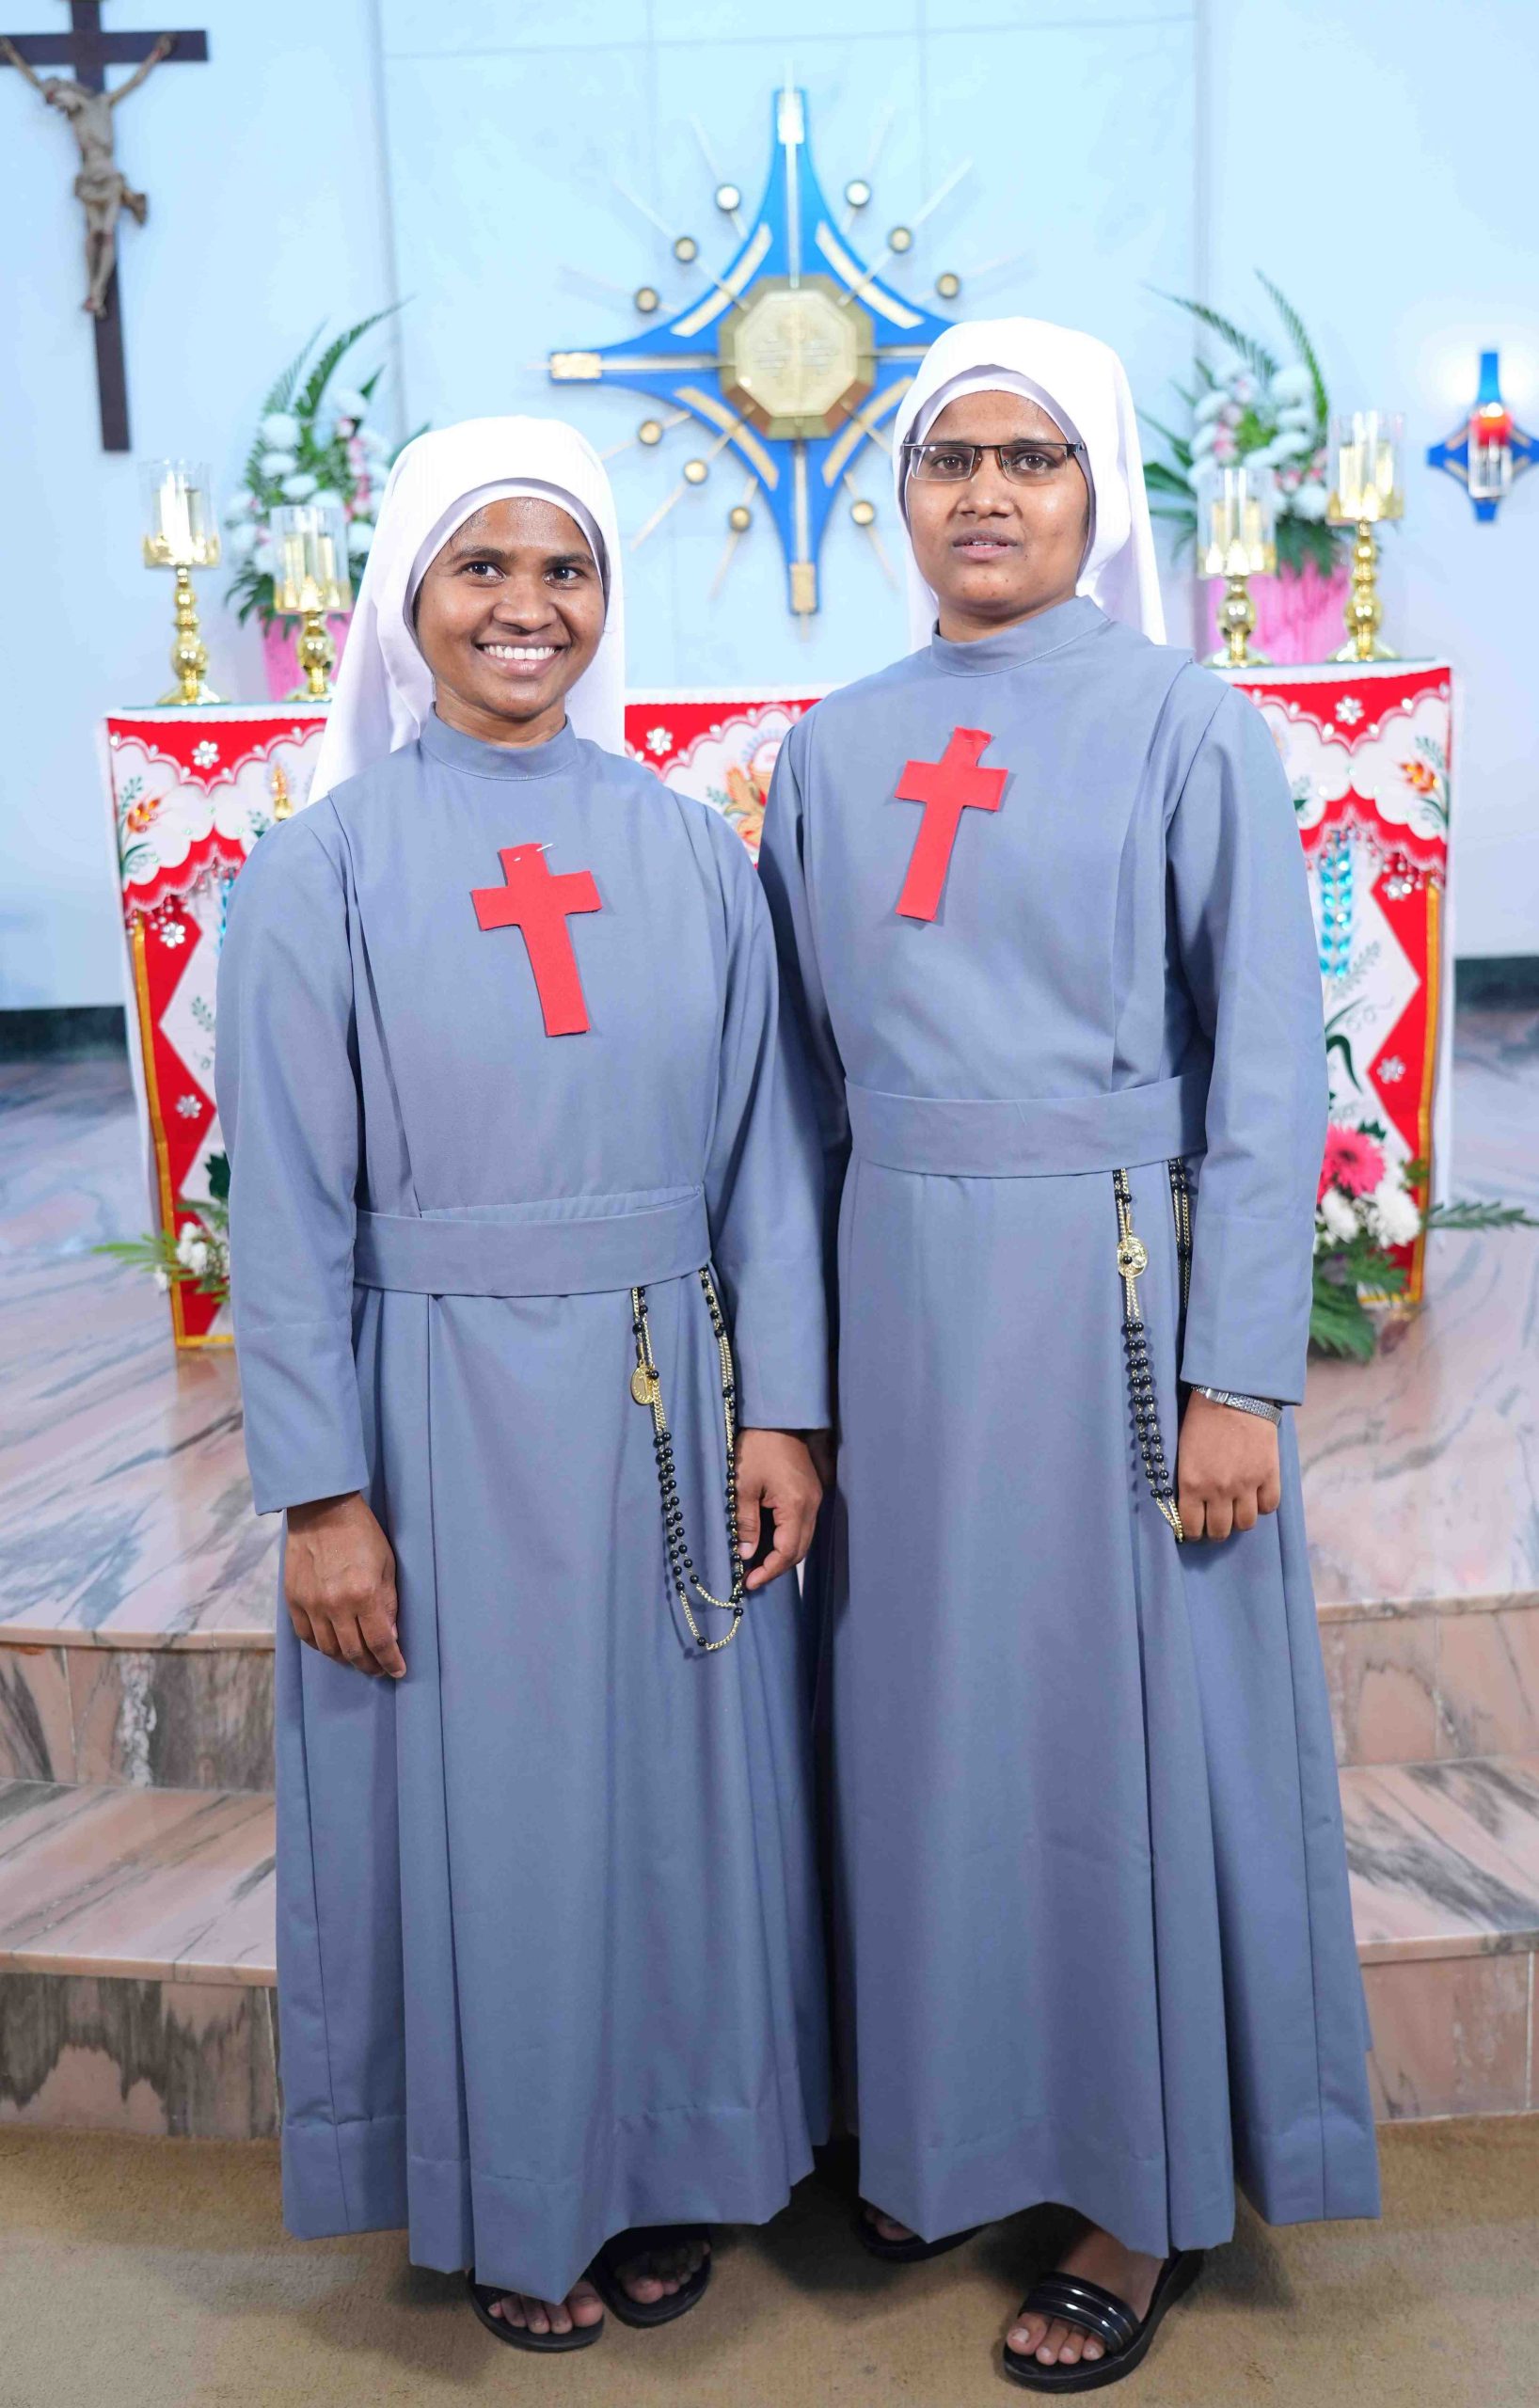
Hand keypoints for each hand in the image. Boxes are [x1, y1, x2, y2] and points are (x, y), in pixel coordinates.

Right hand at [284, 1492, 403, 1675]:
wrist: (321, 1510)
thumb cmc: (361, 1534)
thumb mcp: (387, 1565)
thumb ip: (388, 1604)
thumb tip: (390, 1637)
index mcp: (364, 1594)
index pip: (379, 1642)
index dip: (390, 1661)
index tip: (398, 1670)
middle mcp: (336, 1604)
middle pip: (353, 1651)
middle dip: (370, 1665)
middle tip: (379, 1668)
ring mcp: (311, 1604)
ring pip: (328, 1649)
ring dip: (345, 1658)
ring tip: (357, 1659)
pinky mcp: (293, 1600)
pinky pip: (306, 1636)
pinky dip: (321, 1646)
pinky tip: (332, 1645)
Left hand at [735, 1429, 824, 1591]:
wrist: (775, 1419)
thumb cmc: (756, 1447)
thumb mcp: (742, 1486)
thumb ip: (745, 1523)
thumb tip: (746, 1555)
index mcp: (796, 1505)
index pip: (787, 1552)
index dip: (769, 1571)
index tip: (748, 1582)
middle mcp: (812, 1505)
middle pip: (799, 1550)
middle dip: (776, 1567)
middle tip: (751, 1578)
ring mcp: (814, 1498)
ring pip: (803, 1539)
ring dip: (782, 1554)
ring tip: (757, 1564)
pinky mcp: (810, 1492)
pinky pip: (802, 1525)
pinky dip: (787, 1539)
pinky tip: (768, 1542)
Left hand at [1176, 1391, 1281, 1542]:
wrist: (1234, 1393)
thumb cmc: (1202, 1418)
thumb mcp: (1184, 1452)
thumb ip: (1188, 1481)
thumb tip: (1189, 1505)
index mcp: (1192, 1484)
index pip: (1191, 1527)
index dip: (1192, 1533)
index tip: (1194, 1530)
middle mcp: (1219, 1490)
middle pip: (1220, 1531)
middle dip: (1215, 1531)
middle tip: (1215, 1522)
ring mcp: (1246, 1485)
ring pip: (1246, 1524)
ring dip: (1239, 1521)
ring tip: (1236, 1511)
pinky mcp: (1269, 1475)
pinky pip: (1269, 1507)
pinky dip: (1262, 1506)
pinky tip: (1255, 1497)